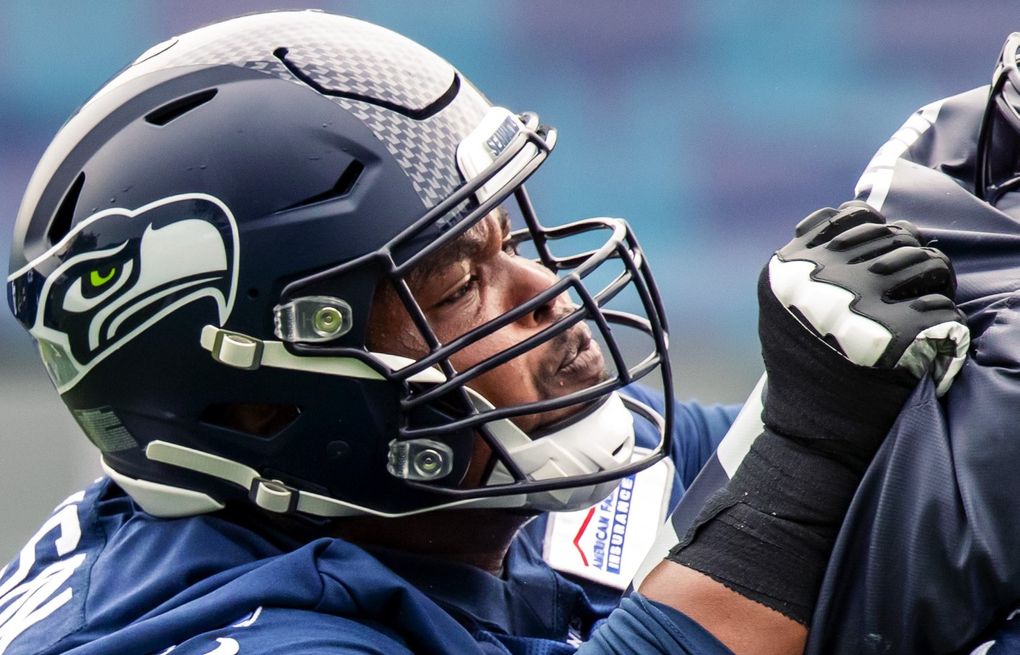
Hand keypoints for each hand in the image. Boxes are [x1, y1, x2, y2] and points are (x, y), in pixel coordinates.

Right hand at [665, 203, 968, 628]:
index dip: (880, 236)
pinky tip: (919, 353)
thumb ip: (813, 256)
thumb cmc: (805, 369)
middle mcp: (824, 277)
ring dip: (934, 292)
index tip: (878, 269)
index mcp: (792, 265)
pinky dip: (943, 333)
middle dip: (912, 266)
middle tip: (903, 304)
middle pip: (901, 238)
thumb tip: (866, 217)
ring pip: (932, 265)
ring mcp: (863, 304)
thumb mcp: (786, 302)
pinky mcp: (900, 335)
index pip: (858, 216)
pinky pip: (947, 312)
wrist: (809, 439)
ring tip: (915, 322)